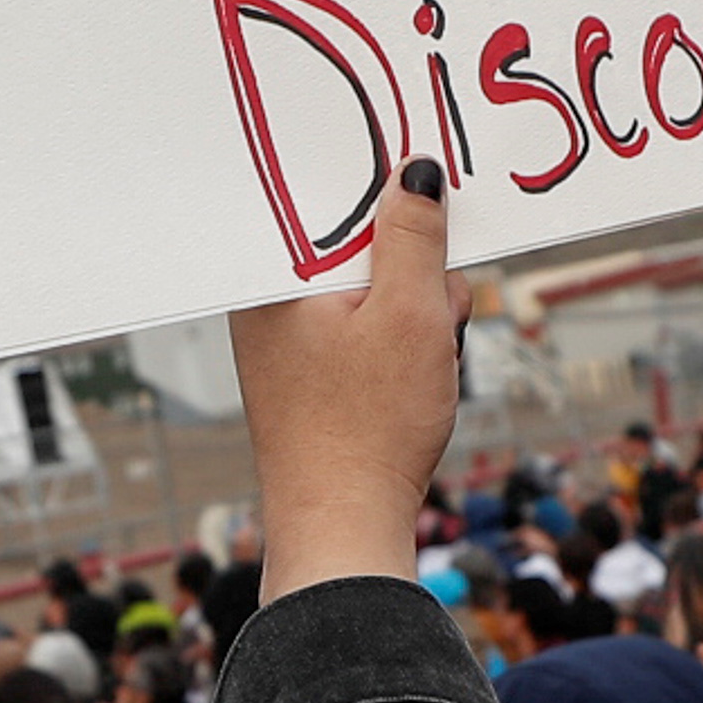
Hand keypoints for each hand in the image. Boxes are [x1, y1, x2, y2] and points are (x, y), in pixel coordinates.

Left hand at [232, 161, 462, 599]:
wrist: (343, 529)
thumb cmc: (369, 429)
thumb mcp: (411, 314)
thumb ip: (415, 235)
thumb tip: (417, 173)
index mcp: (274, 277)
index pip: (332, 198)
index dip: (390, 197)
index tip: (429, 195)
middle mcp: (267, 303)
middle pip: (358, 247)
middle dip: (412, 270)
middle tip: (435, 310)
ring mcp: (285, 342)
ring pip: (368, 292)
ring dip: (412, 312)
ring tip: (424, 360)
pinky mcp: (307, 375)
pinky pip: (360, 331)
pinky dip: (396, 344)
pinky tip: (412, 379)